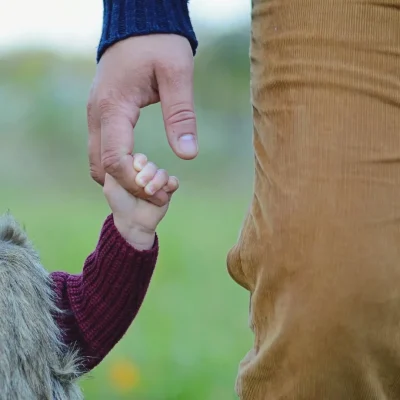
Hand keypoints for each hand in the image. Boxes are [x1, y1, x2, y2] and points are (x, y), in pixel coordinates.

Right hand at [87, 34, 196, 206]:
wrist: (139, 24)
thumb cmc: (159, 44)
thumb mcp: (177, 75)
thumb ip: (181, 115)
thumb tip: (188, 154)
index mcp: (113, 107)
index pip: (115, 160)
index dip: (136, 183)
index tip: (160, 192)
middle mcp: (96, 115)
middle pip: (101, 167)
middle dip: (127, 187)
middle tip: (157, 193)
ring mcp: (95, 115)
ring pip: (98, 161)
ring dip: (120, 178)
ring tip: (151, 182)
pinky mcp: (101, 115)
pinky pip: (102, 150)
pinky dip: (117, 166)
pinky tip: (141, 168)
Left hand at [103, 153, 178, 249]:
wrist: (132, 222)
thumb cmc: (120, 203)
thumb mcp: (110, 184)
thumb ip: (114, 167)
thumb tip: (126, 155)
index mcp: (133, 170)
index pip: (140, 158)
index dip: (139, 161)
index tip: (136, 168)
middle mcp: (146, 174)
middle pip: (152, 165)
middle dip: (147, 173)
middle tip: (140, 184)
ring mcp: (157, 182)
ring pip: (163, 173)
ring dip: (157, 181)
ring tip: (149, 192)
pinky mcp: (168, 191)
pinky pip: (174, 182)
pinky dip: (170, 184)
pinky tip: (164, 191)